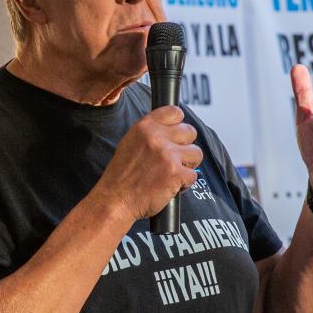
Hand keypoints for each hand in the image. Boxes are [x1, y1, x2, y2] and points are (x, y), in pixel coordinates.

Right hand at [94, 106, 202, 221]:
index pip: (175, 112)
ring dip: (188, 165)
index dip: (179, 125)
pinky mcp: (176, 174)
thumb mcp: (130, 143)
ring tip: (173, 173)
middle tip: (174, 159)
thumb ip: (150, 133)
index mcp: (145, 127)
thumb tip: (171, 129)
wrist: (115, 200)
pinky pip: (194, 175)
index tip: (176, 136)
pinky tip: (171, 186)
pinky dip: (185, 183)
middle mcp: (156, 137)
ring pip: (196, 153)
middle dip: (185, 147)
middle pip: (190, 132)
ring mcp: (167, 155)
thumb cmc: (121, 176)